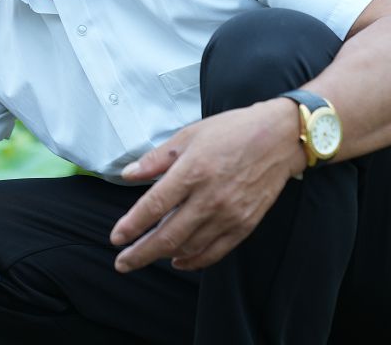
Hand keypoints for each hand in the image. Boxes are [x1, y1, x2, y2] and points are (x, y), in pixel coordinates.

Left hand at [109, 99, 303, 271]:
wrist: (279, 138)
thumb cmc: (231, 131)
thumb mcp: (187, 136)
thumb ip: (156, 159)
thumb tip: (128, 174)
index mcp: (192, 172)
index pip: (154, 207)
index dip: (132, 225)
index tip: (116, 238)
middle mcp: (210, 199)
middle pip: (168, 236)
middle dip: (141, 253)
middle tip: (122, 263)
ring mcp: (229, 215)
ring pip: (190, 247)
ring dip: (164, 256)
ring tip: (144, 257)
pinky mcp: (245, 224)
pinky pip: (216, 251)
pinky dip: (195, 260)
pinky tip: (179, 261)